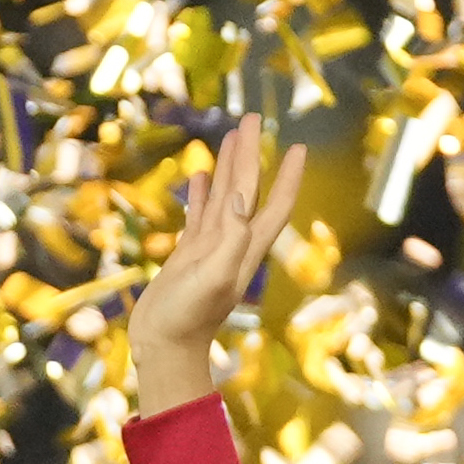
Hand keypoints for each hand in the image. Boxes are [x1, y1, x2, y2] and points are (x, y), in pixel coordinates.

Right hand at [130, 122, 305, 418]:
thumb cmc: (188, 318)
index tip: (299, 147)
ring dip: (229, 167)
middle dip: (251, 154)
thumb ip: (230, 239)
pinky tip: (201, 174)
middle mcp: (232, 242)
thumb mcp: (213, 277)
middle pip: (247, 189)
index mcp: (245, 247)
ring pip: (223, 196)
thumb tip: (242, 198)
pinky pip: (198, 214)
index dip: (289, 176)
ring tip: (232, 135)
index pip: (274, 204)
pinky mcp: (189, 254)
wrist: (163, 346)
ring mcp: (210, 247)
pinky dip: (201, 192)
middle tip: (253, 118)